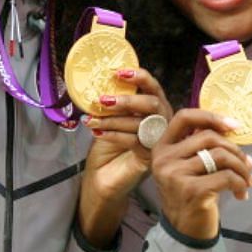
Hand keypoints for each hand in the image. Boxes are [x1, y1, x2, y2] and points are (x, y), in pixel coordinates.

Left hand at [82, 67, 174, 198]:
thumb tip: (99, 84)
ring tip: (92, 119)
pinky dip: (114, 134)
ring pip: (141, 123)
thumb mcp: (108, 119)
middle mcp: (159, 123)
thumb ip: (110, 103)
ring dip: (113, 119)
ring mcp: (157, 141)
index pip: (153, 88)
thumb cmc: (107, 147)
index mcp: (151, 109)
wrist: (102, 178)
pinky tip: (98, 132)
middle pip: (153, 104)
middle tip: (103, 100)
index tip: (119, 72)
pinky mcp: (150, 158)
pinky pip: (135, 141)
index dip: (140, 77)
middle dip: (127, 100)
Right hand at [151, 108, 251, 240]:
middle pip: (209, 137)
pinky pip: (227, 177)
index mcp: (162, 147)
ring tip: (248, 180)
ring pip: (221, 156)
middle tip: (249, 164)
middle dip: (236, 150)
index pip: (184, 117)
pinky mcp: (192, 190)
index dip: (211, 116)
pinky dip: (241, 183)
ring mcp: (175, 174)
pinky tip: (242, 193)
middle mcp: (164, 158)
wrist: (183, 229)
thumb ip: (198, 146)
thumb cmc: (189, 194)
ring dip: (242, 168)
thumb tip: (230, 128)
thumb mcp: (186, 166)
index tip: (234, 126)